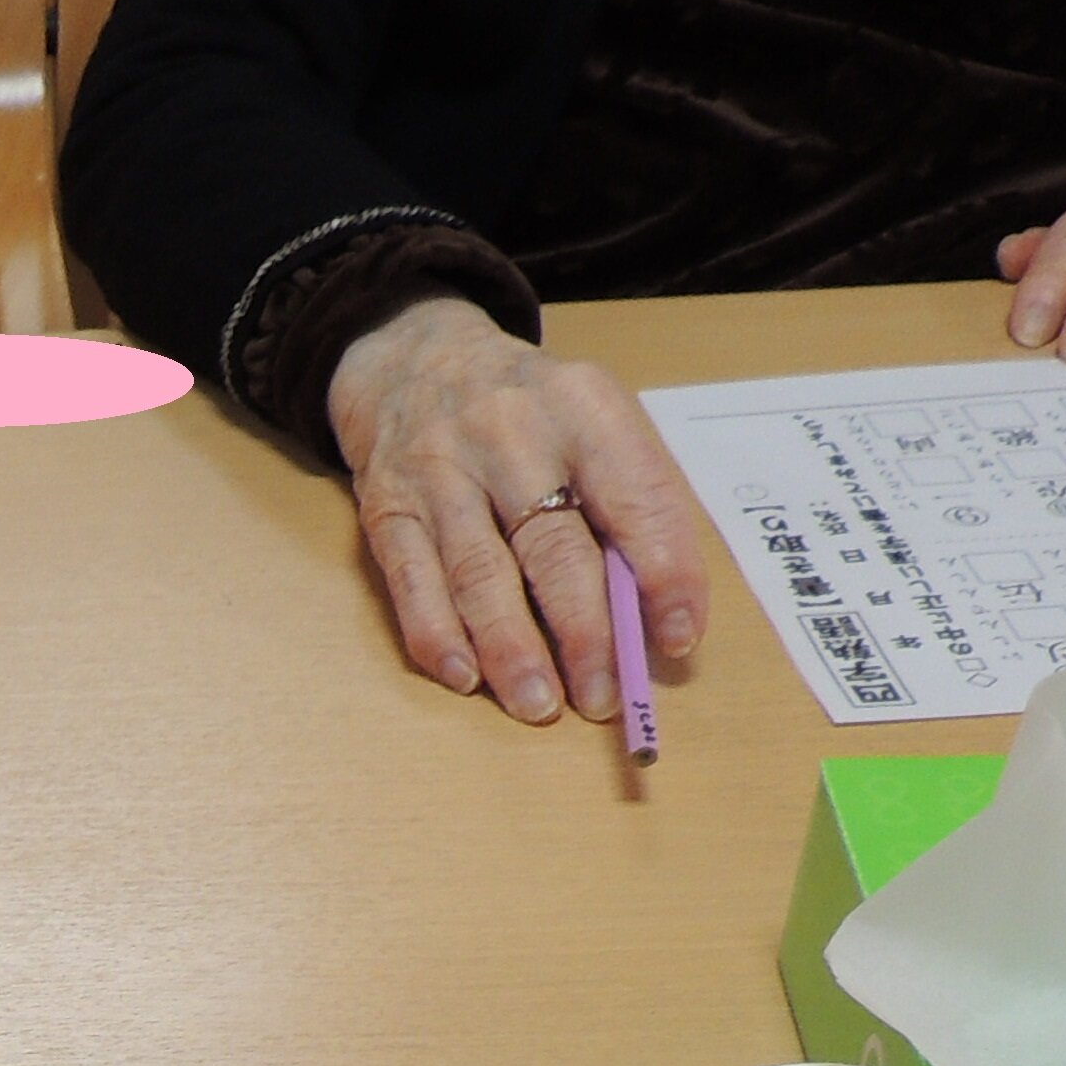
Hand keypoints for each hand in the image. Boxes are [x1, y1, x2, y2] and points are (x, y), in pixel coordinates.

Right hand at [326, 297, 710, 727]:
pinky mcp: (388, 506)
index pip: (634, 497)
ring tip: (540, 704)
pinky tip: (465, 676)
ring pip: (480, 573)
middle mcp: (509, 433)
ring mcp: (440, 470)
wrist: (414, 360)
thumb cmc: (528, 412)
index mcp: (582, 406)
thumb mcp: (591, 421)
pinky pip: (412, 579)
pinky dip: (437, 634)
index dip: (663, 573)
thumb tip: (652, 610)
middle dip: (585, 632)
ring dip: (512, 649)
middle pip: (553, 547)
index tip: (678, 638)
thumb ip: (626, 500)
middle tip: (604, 696)